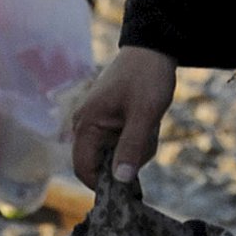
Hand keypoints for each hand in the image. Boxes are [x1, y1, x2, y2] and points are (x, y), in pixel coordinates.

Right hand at [67, 45, 177, 189]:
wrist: (152, 49)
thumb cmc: (146, 77)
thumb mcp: (145, 114)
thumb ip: (131, 147)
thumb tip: (120, 180)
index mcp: (86, 124)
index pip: (83, 169)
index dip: (103, 184)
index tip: (131, 186)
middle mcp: (85, 126)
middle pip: (102, 164)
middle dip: (126, 161)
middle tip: (147, 141)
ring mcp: (96, 123)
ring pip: (114, 155)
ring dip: (136, 149)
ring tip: (149, 126)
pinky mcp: (108, 121)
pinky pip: (121, 143)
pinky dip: (137, 140)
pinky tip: (147, 124)